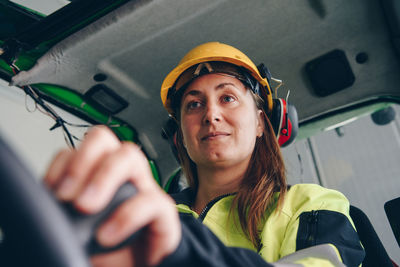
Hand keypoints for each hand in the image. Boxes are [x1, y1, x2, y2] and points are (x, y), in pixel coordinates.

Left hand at [44, 126, 180, 266]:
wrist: (136, 265)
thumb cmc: (108, 245)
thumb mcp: (77, 224)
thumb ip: (63, 209)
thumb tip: (43, 206)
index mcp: (98, 172)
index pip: (78, 147)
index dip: (63, 163)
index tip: (51, 191)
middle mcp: (120, 173)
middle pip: (103, 139)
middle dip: (82, 160)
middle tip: (67, 195)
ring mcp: (143, 188)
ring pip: (129, 156)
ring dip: (103, 177)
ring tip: (85, 207)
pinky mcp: (162, 211)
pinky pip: (151, 200)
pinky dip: (126, 215)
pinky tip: (107, 234)